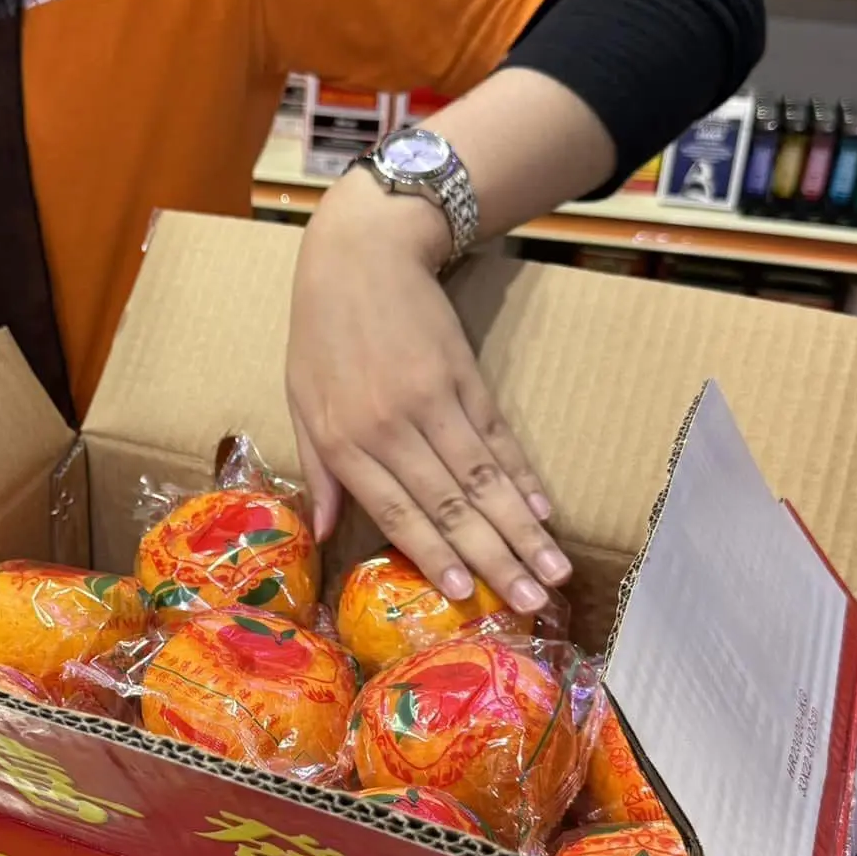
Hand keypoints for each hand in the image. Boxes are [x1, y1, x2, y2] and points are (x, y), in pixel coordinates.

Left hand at [285, 172, 570, 613]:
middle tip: (531, 602)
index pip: (398, 511)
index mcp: (346, 440)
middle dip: (495, 559)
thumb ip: (318, 470)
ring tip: (554, 570)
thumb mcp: (301, 402)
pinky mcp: (466, 379)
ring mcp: (435, 402)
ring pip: (484, 479)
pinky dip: (525, 477)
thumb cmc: (321, 334)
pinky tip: (546, 511)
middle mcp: (393, 427)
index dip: (435, 555)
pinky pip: (499, 439)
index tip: (466, 596)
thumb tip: (326, 535)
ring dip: (524, 529)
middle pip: (451, 505)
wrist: (363, 253)